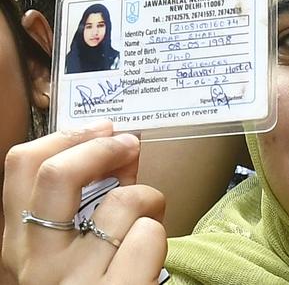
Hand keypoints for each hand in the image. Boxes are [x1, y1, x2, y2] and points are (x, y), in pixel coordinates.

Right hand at [2, 123, 166, 283]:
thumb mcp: (66, 253)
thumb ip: (86, 203)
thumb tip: (120, 151)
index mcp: (18, 247)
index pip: (21, 167)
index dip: (67, 136)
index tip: (100, 129)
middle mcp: (35, 264)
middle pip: (58, 173)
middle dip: (104, 146)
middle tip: (131, 145)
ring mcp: (73, 282)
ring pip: (122, 202)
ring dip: (149, 199)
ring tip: (149, 217)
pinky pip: (150, 237)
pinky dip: (160, 236)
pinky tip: (151, 254)